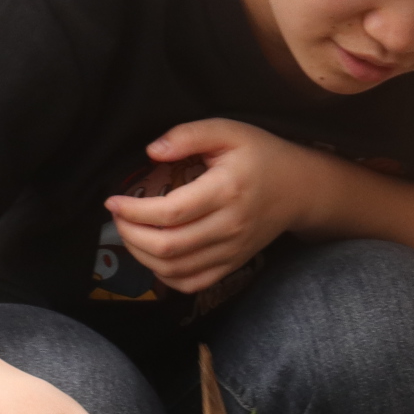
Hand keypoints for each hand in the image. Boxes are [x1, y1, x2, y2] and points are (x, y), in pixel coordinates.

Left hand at [104, 119, 336, 292]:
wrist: (301, 189)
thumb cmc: (262, 155)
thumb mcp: (229, 130)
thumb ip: (188, 135)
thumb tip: (152, 152)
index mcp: (226, 190)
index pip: (171, 212)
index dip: (134, 211)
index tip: (113, 201)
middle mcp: (230, 226)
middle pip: (169, 246)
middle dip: (131, 234)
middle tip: (117, 217)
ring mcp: (233, 250)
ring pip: (176, 269)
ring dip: (142, 256)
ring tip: (130, 234)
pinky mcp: (233, 263)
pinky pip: (193, 283)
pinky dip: (166, 276)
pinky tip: (154, 257)